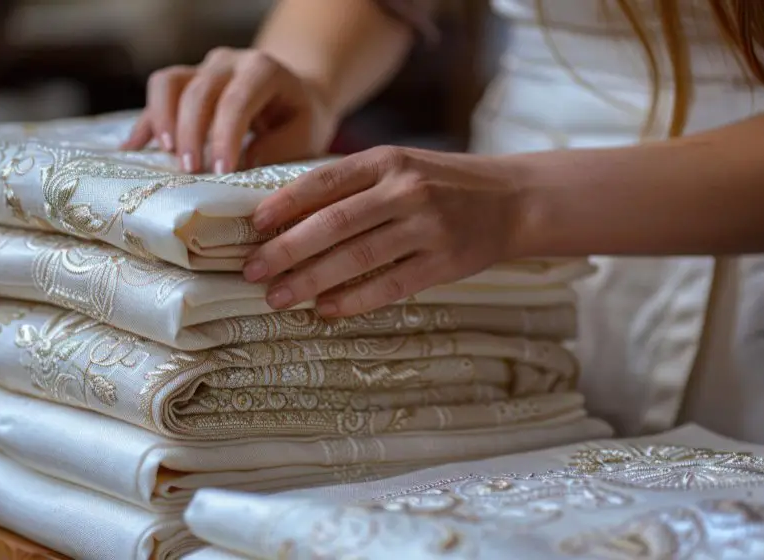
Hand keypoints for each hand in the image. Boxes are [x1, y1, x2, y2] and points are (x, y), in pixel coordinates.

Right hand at [122, 47, 337, 173]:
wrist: (294, 95)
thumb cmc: (299, 119)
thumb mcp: (305, 135)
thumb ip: (279, 149)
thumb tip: (243, 164)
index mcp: (263, 70)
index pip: (237, 100)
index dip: (226, 136)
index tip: (222, 171)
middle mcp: (228, 62)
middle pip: (199, 91)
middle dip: (192, 133)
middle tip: (191, 171)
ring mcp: (202, 68)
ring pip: (169, 83)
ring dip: (162, 120)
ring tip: (166, 155)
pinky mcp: (185, 82)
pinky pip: (157, 94)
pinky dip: (146, 122)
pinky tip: (133, 148)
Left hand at [243, 146, 529, 316]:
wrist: (511, 200)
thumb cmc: (440, 184)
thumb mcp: (398, 168)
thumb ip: (351, 186)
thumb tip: (285, 217)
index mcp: (387, 161)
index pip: (324, 181)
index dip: (285, 204)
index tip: (254, 225)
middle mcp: (405, 191)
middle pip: (333, 224)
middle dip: (286, 250)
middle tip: (252, 270)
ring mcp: (427, 227)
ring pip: (356, 258)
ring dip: (311, 281)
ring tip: (278, 297)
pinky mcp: (443, 262)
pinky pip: (389, 286)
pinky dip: (353, 300)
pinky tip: (325, 310)